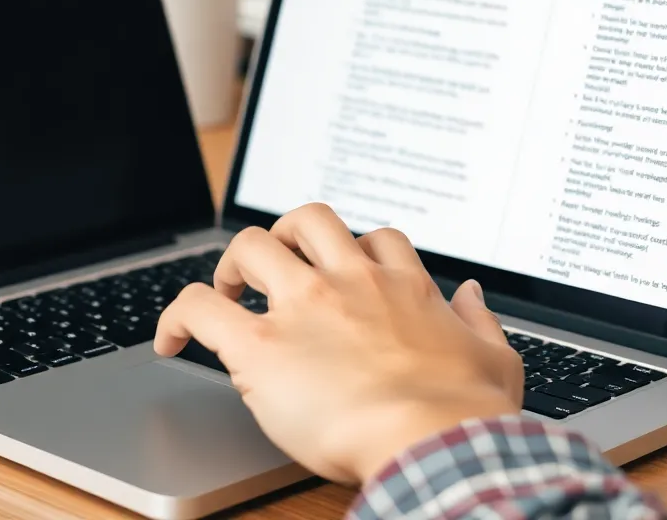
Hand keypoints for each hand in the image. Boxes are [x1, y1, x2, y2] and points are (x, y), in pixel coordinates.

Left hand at [154, 203, 523, 485]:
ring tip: (226, 288)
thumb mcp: (496, 359)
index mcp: (401, 287)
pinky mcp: (261, 346)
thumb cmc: (465, 414)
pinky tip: (170, 336)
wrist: (434, 445)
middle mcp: (348, 282)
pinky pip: (200, 308)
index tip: (341, 270)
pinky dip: (177, 314)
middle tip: (273, 267)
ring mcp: (302, 307)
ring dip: (234, 261)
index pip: (375, 239)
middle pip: (308, 219)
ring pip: (252, 244)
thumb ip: (481, 321)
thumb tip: (471, 295)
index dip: (353, 249)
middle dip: (286, 234)